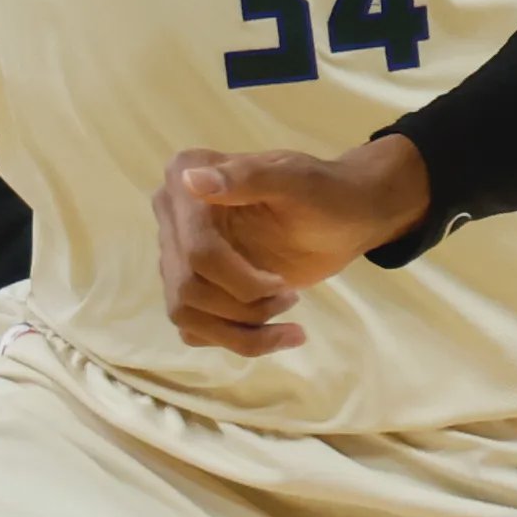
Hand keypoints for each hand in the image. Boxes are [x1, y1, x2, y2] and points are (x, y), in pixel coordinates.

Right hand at [155, 138, 426, 354]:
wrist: (345, 219)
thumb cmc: (325, 193)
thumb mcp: (296, 180)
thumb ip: (248, 177)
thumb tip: (191, 180)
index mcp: (185, 177)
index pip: (195, 251)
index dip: (240, 280)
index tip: (284, 283)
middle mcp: (171, 215)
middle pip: (188, 288)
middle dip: (245, 304)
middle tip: (290, 295)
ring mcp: (179, 254)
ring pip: (185, 314)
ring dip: (241, 328)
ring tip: (287, 308)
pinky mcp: (198, 285)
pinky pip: (195, 329)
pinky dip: (237, 339)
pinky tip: (277, 333)